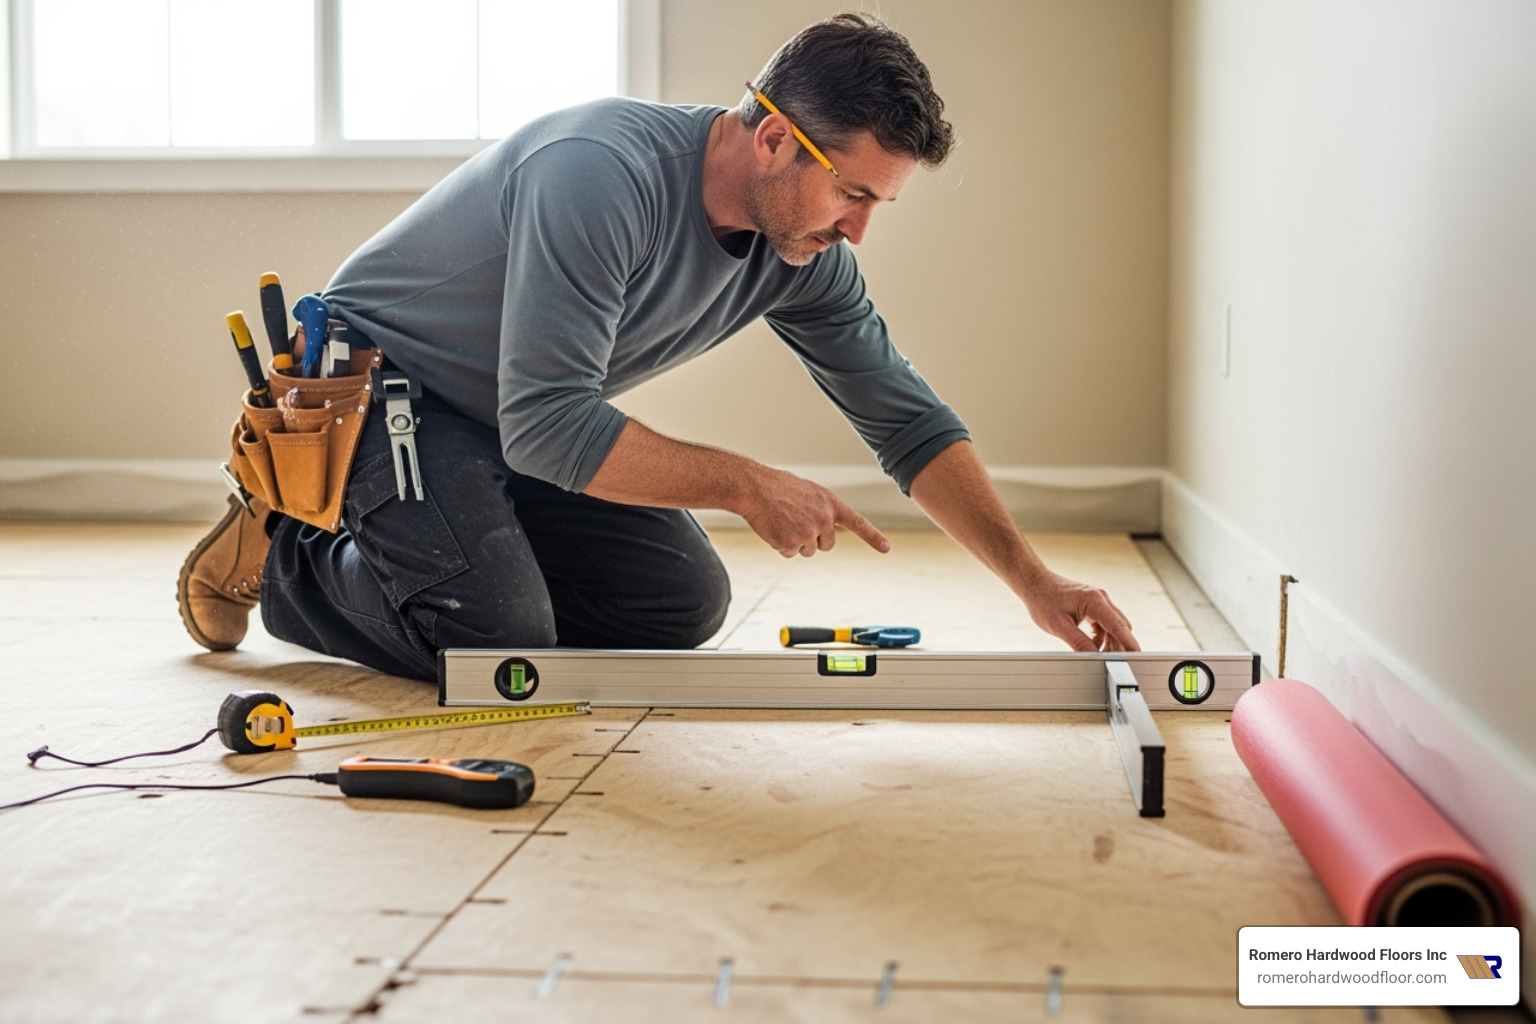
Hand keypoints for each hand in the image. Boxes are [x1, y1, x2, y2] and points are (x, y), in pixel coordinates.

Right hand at [739, 466, 889, 557]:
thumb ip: (822, 510)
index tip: (887, 548)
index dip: (873, 537)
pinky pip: (789, 554)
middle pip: (827, 544)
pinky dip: (780, 545)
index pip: (858, 523)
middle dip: (813, 539)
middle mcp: (825, 519)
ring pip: (808, 551)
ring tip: (782, 521)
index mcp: (831, 503)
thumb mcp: (809, 492)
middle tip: (794, 521)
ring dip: (795, 542)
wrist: (755, 487)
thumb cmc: (779, 487)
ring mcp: (809, 532)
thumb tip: (824, 530)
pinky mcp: (792, 543)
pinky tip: (773, 528)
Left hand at [1022, 571, 1140, 652]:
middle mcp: (1101, 598)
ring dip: (1110, 641)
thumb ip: (1079, 642)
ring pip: (1113, 625)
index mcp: (1095, 601)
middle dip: (1120, 645)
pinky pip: (1105, 622)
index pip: (1119, 626)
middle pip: (1120, 626)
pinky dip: (1102, 635)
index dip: (1129, 643)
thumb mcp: (1059, 626)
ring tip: (1100, 657)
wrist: (1034, 582)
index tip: (1137, 656)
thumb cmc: (1043, 600)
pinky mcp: (1093, 604)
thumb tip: (1095, 657)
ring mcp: (1098, 600)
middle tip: (1115, 664)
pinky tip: (1092, 645)